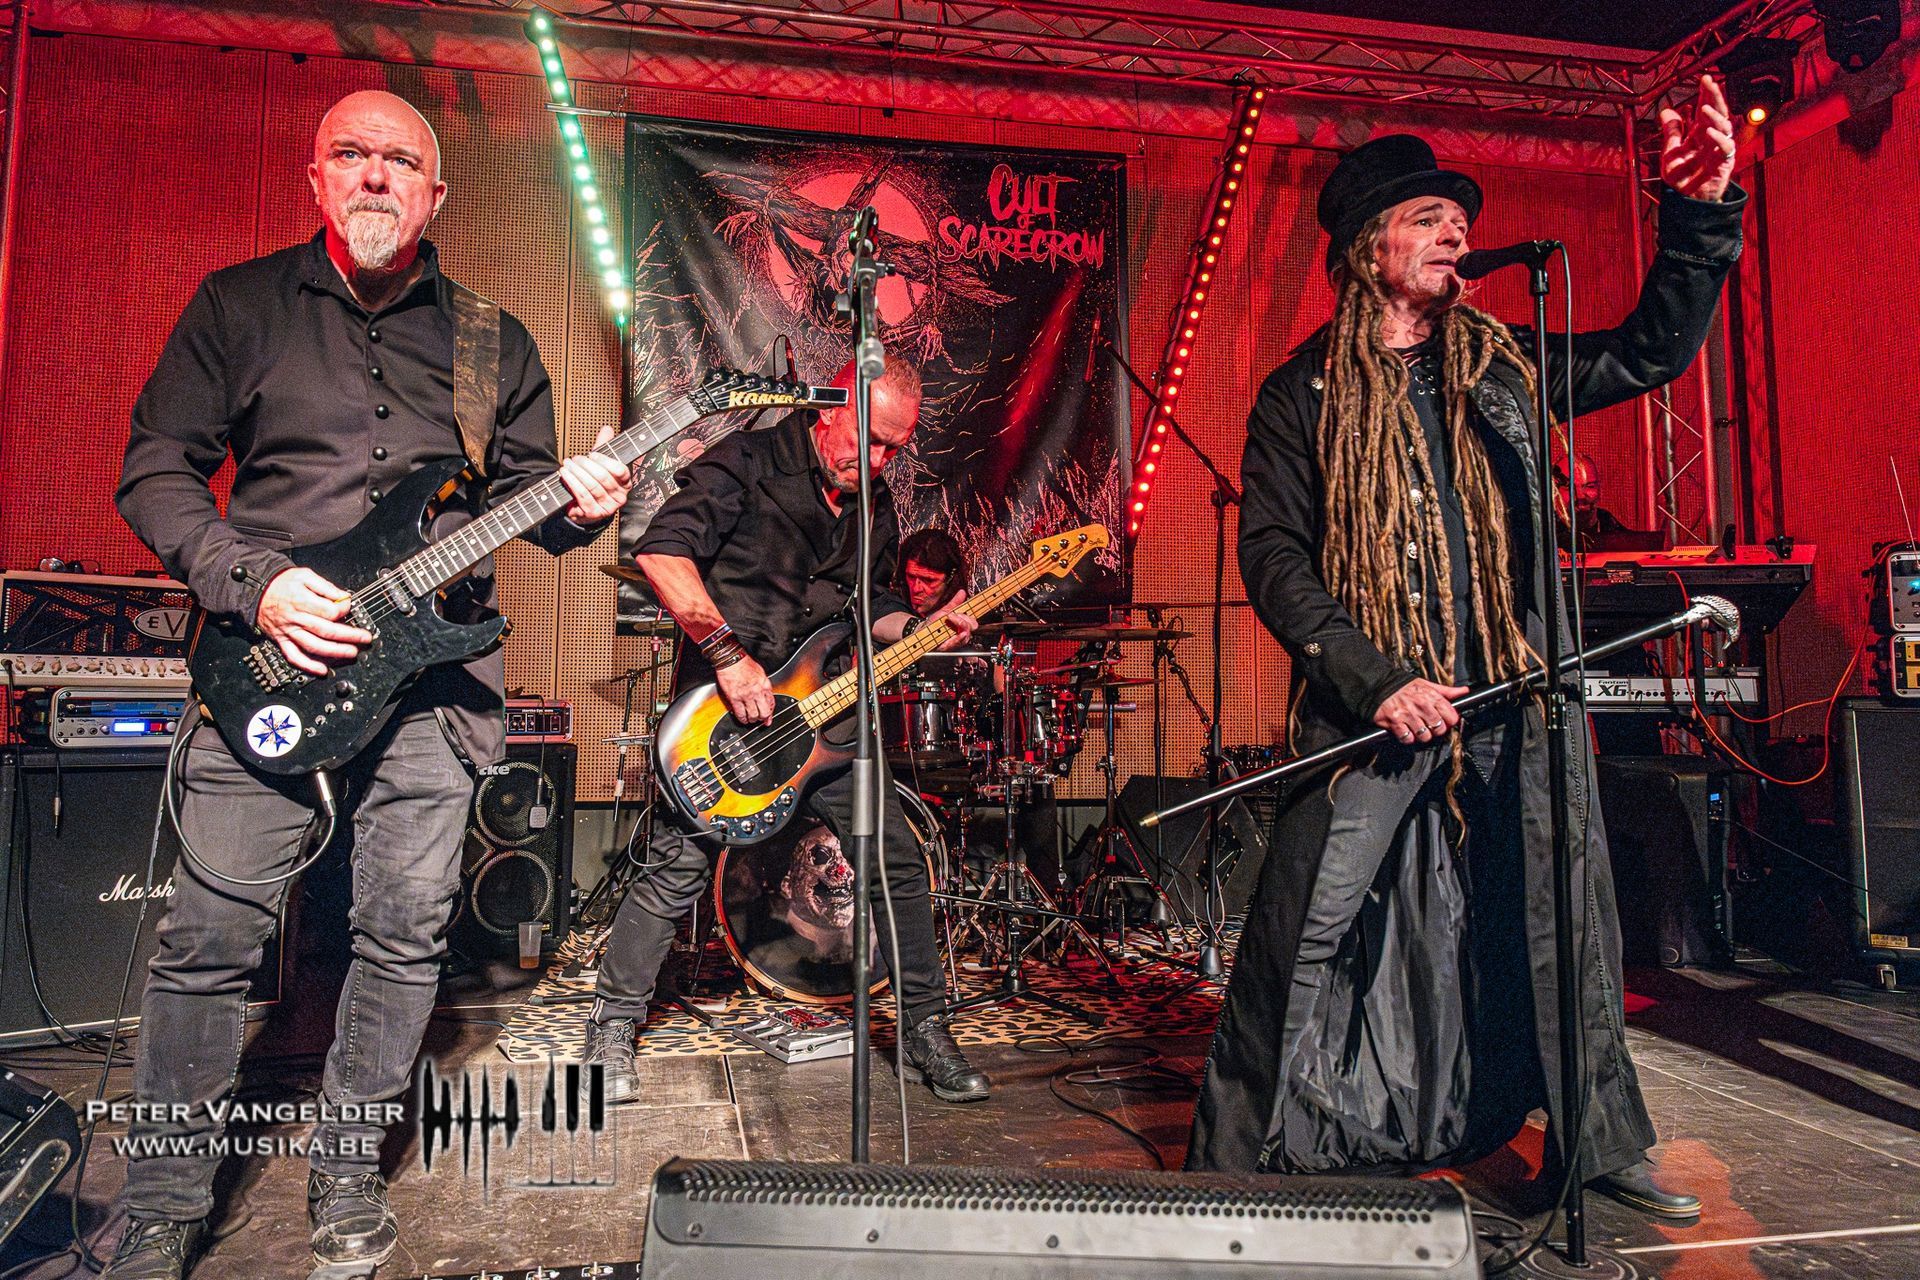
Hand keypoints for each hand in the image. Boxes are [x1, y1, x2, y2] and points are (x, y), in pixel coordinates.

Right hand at [255, 567, 373, 676]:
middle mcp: (296, 618)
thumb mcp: (305, 575)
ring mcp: (289, 631)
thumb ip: (326, 587)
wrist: (257, 590)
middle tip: (365, 639)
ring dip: (335, 652)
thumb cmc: (282, 583)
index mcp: (302, 601)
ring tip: (352, 653)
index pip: (329, 611)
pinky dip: (308, 665)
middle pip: (326, 631)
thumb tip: (343, 597)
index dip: (344, 610)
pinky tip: (322, 670)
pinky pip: (294, 656)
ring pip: (314, 646)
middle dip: (349, 636)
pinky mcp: (282, 640)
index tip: (349, 607)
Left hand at [559, 427, 635, 523]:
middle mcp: (619, 497)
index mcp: (625, 484)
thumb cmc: (595, 485)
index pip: (620, 470)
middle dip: (587, 465)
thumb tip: (607, 429)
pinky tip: (566, 475)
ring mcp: (607, 507)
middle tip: (576, 459)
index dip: (605, 460)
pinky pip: (583, 496)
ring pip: (592, 486)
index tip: (593, 454)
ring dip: (577, 473)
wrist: (585, 509)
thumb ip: (604, 446)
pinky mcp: (594, 513)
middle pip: (603, 477)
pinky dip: (572, 483)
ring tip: (568, 464)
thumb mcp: (601, 464)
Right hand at [716, 656, 774, 724]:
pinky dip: (742, 718)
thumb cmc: (744, 664)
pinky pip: (740, 713)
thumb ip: (764, 685)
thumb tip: (765, 696)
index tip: (769, 718)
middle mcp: (757, 691)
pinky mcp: (735, 698)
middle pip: (764, 712)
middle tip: (760, 720)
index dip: (771, 713)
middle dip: (763, 718)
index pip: (771, 703)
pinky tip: (743, 719)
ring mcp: (746, 696)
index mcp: (765, 685)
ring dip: (752, 719)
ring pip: (753, 715)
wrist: (732, 660)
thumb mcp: (761, 673)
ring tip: (751, 719)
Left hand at [930, 591, 978, 650]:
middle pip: (972, 626)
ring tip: (949, 618)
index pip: (973, 621)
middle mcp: (962, 633)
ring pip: (966, 633)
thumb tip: (962, 592)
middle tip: (952, 615)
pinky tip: (953, 630)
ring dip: (958, 623)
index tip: (972, 609)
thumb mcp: (945, 610)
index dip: (974, 615)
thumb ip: (955, 602)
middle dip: (964, 619)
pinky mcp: (951, 646)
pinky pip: (957, 641)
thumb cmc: (934, 623)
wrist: (924, 632)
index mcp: (962, 624)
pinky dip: (956, 635)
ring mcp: (957, 640)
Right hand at [1372, 678, 1466, 745]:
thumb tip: (1464, 691)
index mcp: (1431, 696)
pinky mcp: (1394, 723)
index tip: (1445, 721)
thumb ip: (1446, 691)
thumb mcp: (1426, 684)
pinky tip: (1406, 731)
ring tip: (1417, 729)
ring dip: (1422, 736)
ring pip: (1425, 736)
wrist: (1378, 685)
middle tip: (1429, 726)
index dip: (1450, 721)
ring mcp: (1407, 715)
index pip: (1451, 716)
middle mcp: (1421, 706)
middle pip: (1439, 729)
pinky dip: (1408, 738)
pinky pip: (1407, 738)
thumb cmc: (1403, 687)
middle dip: (1436, 730)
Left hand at [1659, 74, 1734, 201]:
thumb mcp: (1671, 152)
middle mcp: (1711, 139)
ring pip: (1723, 127)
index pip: (1705, 109)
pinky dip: (1718, 139)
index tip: (1704, 79)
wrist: (1686, 201)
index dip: (1706, 94)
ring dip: (1715, 116)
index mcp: (1700, 134)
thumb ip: (1671, 132)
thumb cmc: (1682, 178)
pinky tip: (1709, 131)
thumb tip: (1666, 110)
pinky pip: (1725, 148)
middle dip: (1714, 97)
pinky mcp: (1723, 163)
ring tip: (1705, 108)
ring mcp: (1718, 150)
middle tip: (1710, 83)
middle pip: (1718, 113)